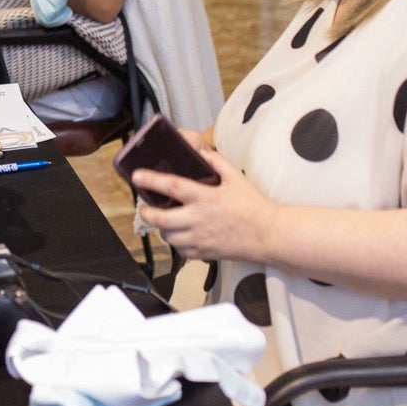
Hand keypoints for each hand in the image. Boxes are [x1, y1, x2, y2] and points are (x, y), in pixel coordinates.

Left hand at [133, 148, 276, 262]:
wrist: (270, 235)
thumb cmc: (254, 206)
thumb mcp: (236, 177)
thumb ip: (216, 162)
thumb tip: (201, 152)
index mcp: (205, 197)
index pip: (171, 186)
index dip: (151, 180)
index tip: (136, 176)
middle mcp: (199, 219)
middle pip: (161, 219)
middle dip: (147, 213)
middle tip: (145, 208)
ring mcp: (201, 238)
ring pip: (169, 237)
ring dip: (163, 229)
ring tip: (165, 221)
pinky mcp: (205, 253)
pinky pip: (182, 252)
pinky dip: (178, 244)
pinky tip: (182, 235)